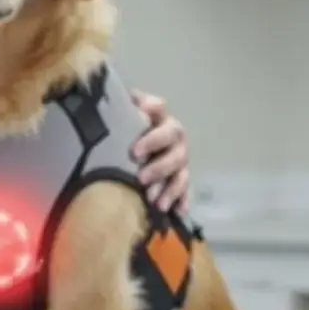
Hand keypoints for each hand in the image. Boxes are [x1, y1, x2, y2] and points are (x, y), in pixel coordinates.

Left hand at [130, 89, 189, 213]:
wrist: (128, 139)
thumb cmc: (124, 123)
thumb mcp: (123, 110)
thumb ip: (128, 103)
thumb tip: (134, 98)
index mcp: (162, 121)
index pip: (164, 129)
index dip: (151, 138)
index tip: (134, 152)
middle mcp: (175, 140)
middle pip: (175, 154)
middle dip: (159, 167)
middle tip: (141, 179)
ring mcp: (179, 160)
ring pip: (180, 175)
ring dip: (169, 189)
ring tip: (155, 202)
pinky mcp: (179, 178)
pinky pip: (185, 191)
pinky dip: (182, 201)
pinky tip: (177, 211)